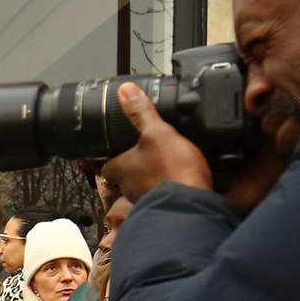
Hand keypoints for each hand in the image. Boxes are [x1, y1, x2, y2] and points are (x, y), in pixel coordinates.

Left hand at [103, 84, 214, 202]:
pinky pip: (166, 196)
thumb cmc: (170, 169)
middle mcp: (130, 188)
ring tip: (169, 166)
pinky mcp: (168, 208)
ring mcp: (148, 200)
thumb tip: (126, 91)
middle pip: (127, 178)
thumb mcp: (157, 132)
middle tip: (150, 155)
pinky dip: (172, 188)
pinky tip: (185, 180)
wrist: (191, 205)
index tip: (119, 150)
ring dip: (155, 179)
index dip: (113, 157)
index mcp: (122, 169)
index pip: (108, 165)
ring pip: (146, 188)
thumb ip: (141, 112)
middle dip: (137, 168)